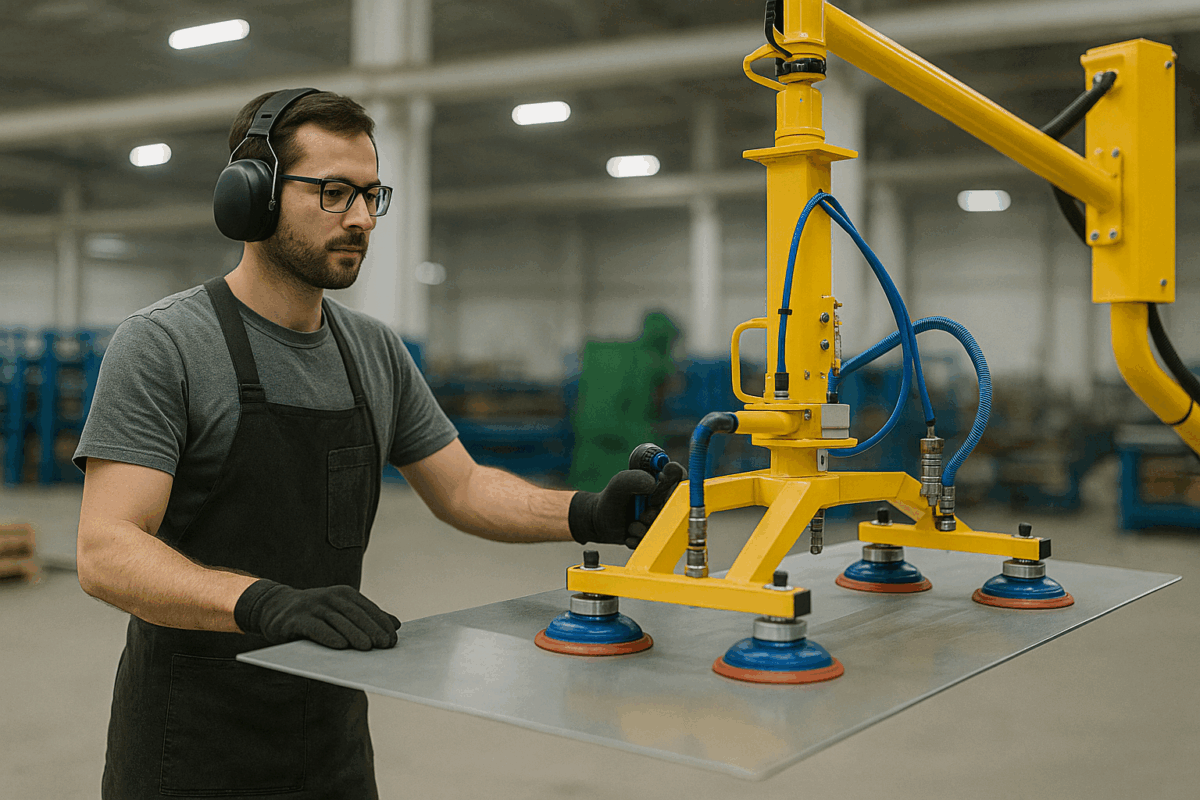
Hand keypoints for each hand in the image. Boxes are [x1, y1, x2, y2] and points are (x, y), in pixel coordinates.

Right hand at [234, 579, 400, 650]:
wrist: (276, 607)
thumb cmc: (315, 613)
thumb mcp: (341, 611)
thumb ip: (366, 617)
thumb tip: (396, 625)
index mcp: (345, 594)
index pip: (368, 609)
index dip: (381, 624)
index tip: (393, 640)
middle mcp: (331, 597)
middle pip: (356, 614)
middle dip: (372, 630)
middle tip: (385, 645)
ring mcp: (313, 606)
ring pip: (338, 621)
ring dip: (354, 634)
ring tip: (367, 648)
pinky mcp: (297, 619)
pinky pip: (316, 628)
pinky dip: (328, 636)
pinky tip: (339, 646)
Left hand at [568, 462, 686, 548]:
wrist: (599, 522)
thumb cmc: (611, 499)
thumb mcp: (618, 484)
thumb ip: (634, 479)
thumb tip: (653, 484)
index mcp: (658, 481)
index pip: (679, 476)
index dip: (674, 482)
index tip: (658, 488)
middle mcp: (664, 499)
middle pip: (676, 505)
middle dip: (655, 513)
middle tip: (642, 514)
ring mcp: (661, 517)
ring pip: (665, 526)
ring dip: (646, 528)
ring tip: (632, 525)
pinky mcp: (655, 534)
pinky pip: (655, 540)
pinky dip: (640, 539)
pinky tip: (629, 535)